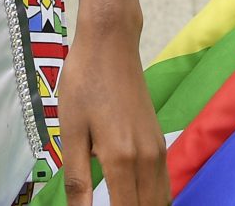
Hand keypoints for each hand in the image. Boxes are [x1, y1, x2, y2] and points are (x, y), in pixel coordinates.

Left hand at [63, 27, 164, 203]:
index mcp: (121, 159)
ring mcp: (157, 150)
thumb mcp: (71, 132)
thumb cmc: (84, 83)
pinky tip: (137, 203)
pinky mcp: (158, 141)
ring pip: (161, 201)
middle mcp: (147, 158)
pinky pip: (163, 184)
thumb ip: (77, 181)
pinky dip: (154, 202)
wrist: (111, 43)